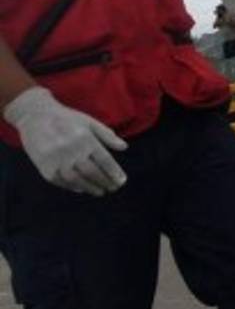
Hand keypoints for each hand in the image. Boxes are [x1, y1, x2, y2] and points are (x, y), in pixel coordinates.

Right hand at [3, 87, 127, 195]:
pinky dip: (72, 187)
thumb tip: (124, 147)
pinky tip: (82, 188)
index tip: (122, 181)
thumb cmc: (67, 119)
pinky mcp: (44, 167)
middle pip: (92, 171)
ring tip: (100, 192)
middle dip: (104, 182)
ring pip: (77, 179)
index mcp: (85, 139)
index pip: (104, 160)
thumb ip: (107, 135)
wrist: (35, 116)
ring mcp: (57, 160)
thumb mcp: (90, 122)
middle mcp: (72, 150)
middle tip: (114, 188)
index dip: (114, 172)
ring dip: (90, 188)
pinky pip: (61, 181)